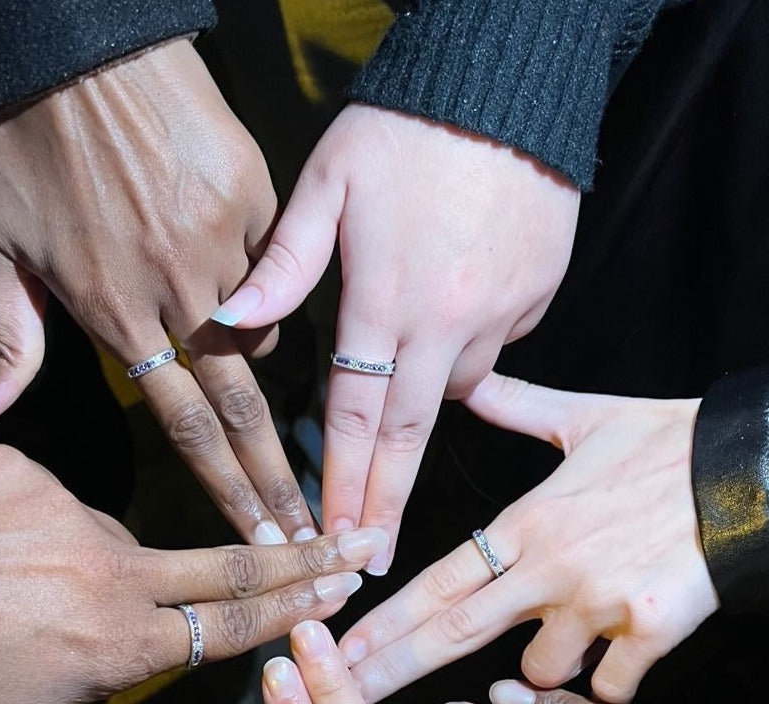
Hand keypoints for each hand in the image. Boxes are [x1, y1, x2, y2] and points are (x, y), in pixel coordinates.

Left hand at [0, 40, 317, 544]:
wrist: (69, 45)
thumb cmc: (21, 148)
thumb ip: (4, 348)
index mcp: (114, 314)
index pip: (185, 426)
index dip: (227, 489)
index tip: (263, 539)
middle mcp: (177, 291)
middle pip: (241, 404)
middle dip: (278, 477)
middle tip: (314, 532)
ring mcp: (221, 244)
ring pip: (262, 333)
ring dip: (264, 367)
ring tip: (262, 382)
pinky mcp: (253, 197)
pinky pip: (273, 266)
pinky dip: (262, 286)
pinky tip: (248, 283)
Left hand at [214, 105, 579, 568]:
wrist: (509, 78)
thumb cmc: (406, 127)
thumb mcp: (330, 180)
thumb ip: (285, 263)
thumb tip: (231, 321)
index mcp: (387, 302)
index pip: (358, 418)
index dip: (345, 484)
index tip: (337, 538)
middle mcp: (447, 323)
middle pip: (411, 436)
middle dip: (388, 504)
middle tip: (375, 560)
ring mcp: (500, 314)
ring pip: (456, 387)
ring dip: (425, 403)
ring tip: (407, 389)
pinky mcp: (537, 295)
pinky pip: (496, 344)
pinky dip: (470, 345)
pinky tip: (454, 306)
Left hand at [342, 374, 717, 703]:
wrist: (757, 469)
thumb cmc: (669, 441)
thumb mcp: (587, 417)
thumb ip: (518, 405)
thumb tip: (472, 382)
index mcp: (527, 522)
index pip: (437, 580)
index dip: (384, 620)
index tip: (339, 647)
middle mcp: (551, 570)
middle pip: (455, 634)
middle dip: (395, 671)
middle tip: (351, 699)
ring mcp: (600, 607)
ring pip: (538, 674)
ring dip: (538, 668)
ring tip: (568, 630)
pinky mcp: (651, 635)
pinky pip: (606, 687)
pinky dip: (605, 680)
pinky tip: (619, 651)